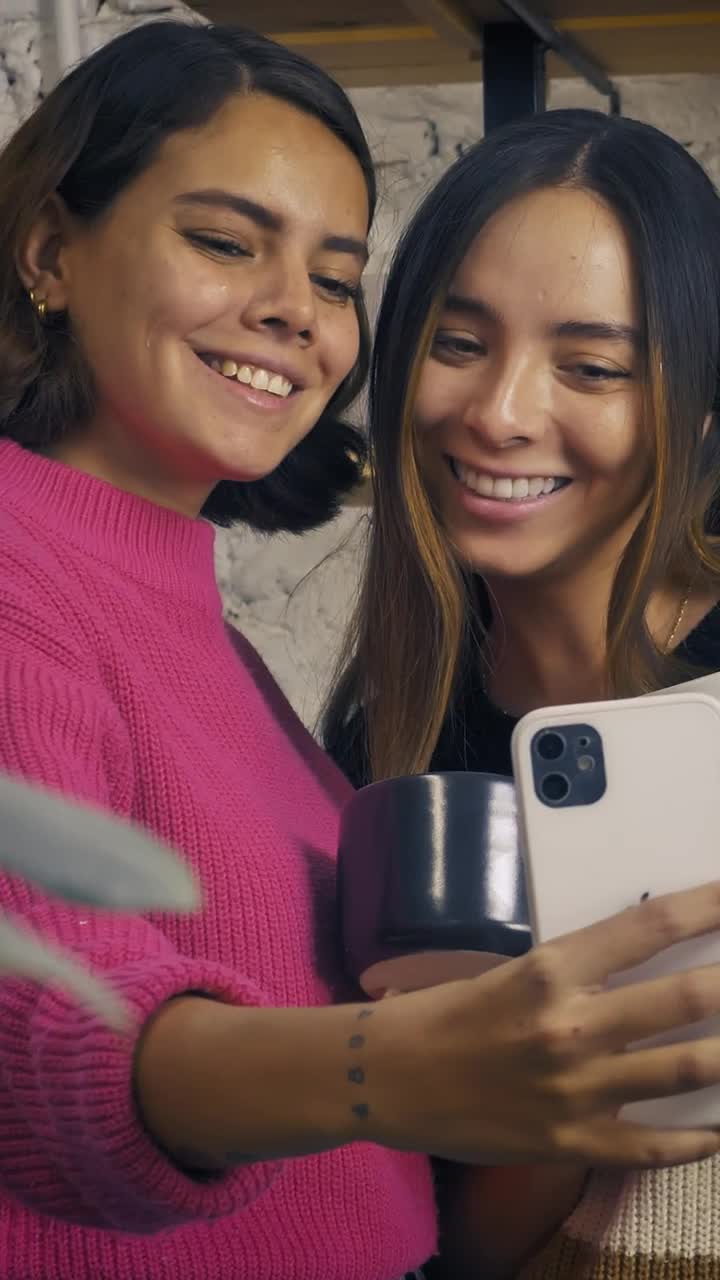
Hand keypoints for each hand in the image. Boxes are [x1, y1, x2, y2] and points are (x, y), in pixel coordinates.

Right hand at [359, 881, 719, 1167]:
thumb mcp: (512, 972)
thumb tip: (642, 962)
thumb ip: (577, 971)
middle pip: (686, 997)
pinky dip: (703, 1137)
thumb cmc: (444, 1014)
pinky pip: (655, 1144)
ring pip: (686, 1069)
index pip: (649, 926)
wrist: (390, 1077)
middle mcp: (572, 1025)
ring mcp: (577, 1090)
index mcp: (552, 970)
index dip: (708, 907)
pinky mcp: (572, 1143)